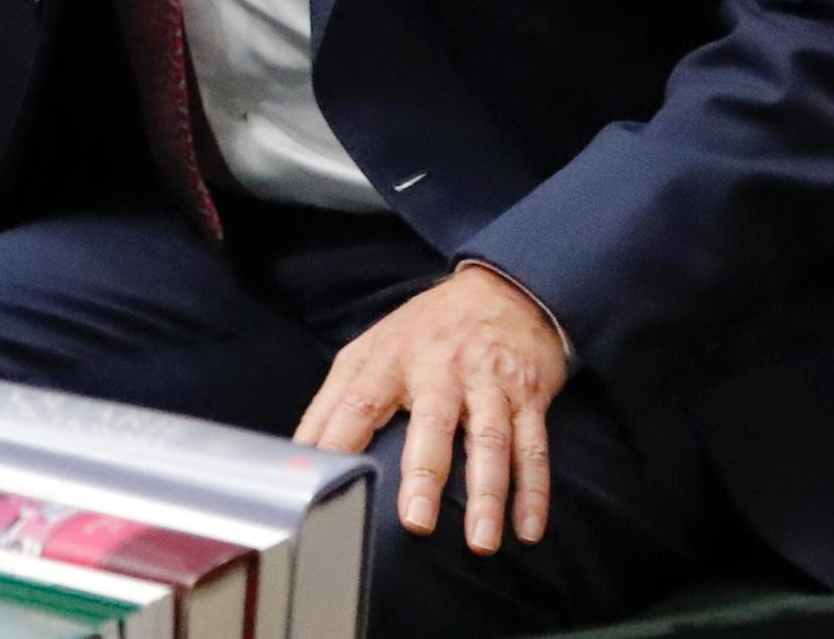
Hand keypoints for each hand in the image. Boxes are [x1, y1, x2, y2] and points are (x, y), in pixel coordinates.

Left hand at [298, 263, 565, 555]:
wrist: (503, 291)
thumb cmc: (426, 331)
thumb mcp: (372, 349)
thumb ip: (334, 401)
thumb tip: (299, 454)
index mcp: (393, 357)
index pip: (360, 402)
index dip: (340, 440)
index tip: (330, 482)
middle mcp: (441, 367)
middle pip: (433, 422)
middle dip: (425, 474)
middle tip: (416, 522)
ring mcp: (489, 381)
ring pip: (490, 440)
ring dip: (488, 494)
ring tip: (481, 541)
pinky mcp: (528, 394)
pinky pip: (533, 446)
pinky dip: (533, 491)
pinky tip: (527, 530)